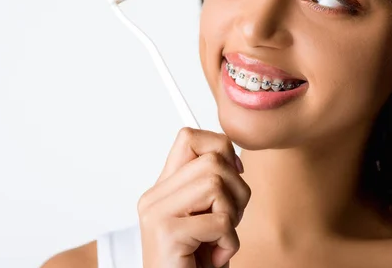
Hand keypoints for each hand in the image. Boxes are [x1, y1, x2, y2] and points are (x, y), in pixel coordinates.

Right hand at [137, 127, 250, 267]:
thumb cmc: (195, 264)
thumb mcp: (206, 217)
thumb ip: (212, 186)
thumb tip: (234, 155)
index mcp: (162, 189)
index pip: (189, 137)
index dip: (220, 148)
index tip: (234, 174)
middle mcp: (154, 197)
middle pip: (212, 159)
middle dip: (237, 189)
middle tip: (229, 219)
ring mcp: (157, 214)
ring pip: (216, 184)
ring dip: (232, 215)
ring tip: (219, 238)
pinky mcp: (168, 233)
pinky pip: (220, 222)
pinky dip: (229, 243)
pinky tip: (214, 257)